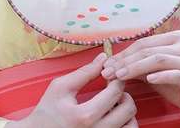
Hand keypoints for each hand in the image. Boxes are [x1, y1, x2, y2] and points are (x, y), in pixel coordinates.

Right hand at [6, 52, 137, 127]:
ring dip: (126, 112)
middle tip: (112, 89)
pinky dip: (124, 124)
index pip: (115, 92)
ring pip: (132, 126)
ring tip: (113, 105)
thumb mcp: (60, 87)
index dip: (116, 78)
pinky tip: (112, 117)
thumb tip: (103, 58)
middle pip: (128, 110)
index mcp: (85, 115)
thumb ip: (84, 72)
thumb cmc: (47, 111)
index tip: (110, 74)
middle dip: (124, 94)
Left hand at [100, 30, 179, 123]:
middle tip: (109, 72)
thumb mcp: (156, 73)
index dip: (123, 54)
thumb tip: (113, 65)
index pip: (143, 43)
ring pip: (157, 59)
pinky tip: (148, 79)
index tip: (107, 65)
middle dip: (125, 61)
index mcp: (173, 38)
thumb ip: (139, 66)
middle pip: (147, 50)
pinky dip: (160, 76)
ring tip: (120, 76)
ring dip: (136, 68)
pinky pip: (174, 74)